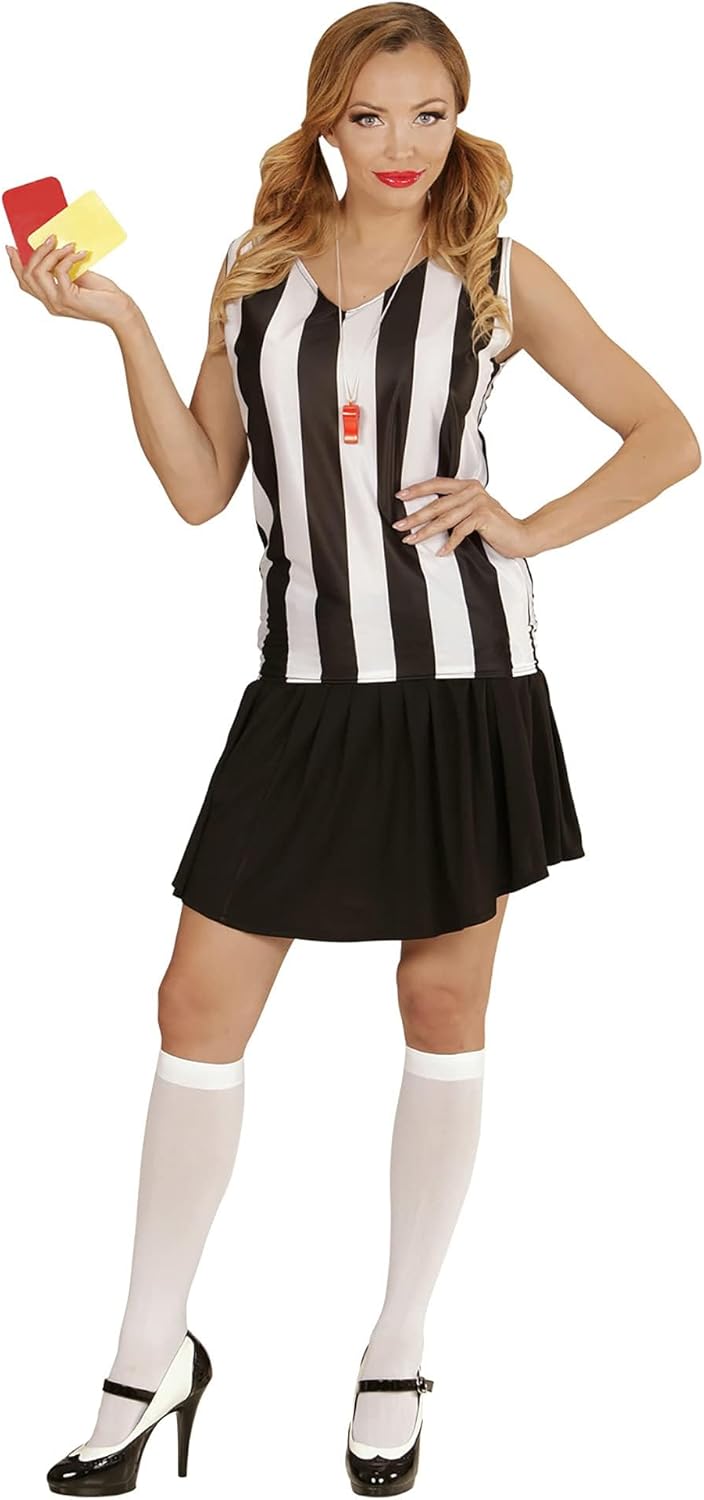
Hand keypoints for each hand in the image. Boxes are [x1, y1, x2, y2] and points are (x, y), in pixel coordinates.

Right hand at [5, 235, 135, 330]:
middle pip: (28, 275)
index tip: (11, 247)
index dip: (15, 265)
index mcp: (51, 299)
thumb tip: (54, 248)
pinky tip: (80, 254)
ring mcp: (58, 303)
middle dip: (37, 252)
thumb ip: (64, 269)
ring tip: (69, 246)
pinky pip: (59, 270)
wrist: (121, 310)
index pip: (25, 283)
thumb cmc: (105, 296)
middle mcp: (51, 303)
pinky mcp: (68, 298)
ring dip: (52, 253)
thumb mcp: (79, 278)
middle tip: (51, 238)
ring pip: (39, 272)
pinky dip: (69, 258)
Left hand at [393, 476, 529, 558]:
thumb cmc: (495, 527)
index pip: (437, 484)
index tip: (399, 497)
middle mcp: (472, 490)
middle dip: (415, 516)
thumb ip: (455, 508)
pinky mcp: (484, 516)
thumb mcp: (473, 512)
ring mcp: (478, 502)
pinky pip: (460, 531)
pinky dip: (450, 543)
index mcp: (467, 486)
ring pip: (445, 518)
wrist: (521, 536)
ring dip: (425, 531)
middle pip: (437, 504)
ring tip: (411, 539)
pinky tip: (441, 552)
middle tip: (399, 525)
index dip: (417, 490)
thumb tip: (427, 516)